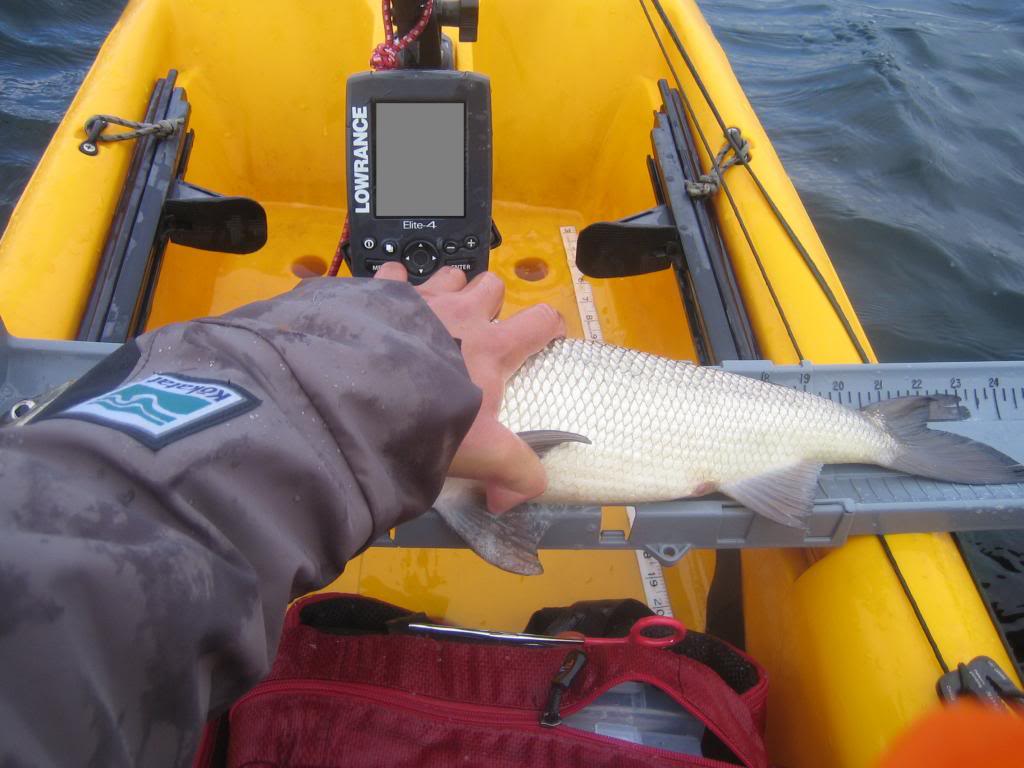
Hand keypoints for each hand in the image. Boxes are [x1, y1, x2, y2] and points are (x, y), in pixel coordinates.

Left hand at [375, 264, 564, 512]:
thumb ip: (511, 472)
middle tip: (476, 333)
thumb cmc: (429, 420)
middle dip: (489, 302)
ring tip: (432, 319)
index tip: (546, 339)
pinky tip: (380, 307)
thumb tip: (512, 499)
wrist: (359, 396)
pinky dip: (389, 288)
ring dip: (446, 291)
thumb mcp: (480, 454)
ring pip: (448, 274)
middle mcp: (461, 313)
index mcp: (493, 346)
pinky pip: (390, 275)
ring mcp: (419, 297)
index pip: (541, 321)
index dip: (550, 327)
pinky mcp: (377, 293)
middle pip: (492, 285)